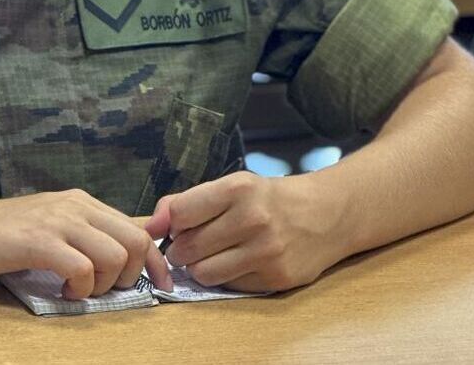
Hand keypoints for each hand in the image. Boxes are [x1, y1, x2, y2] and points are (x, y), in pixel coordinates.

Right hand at [0, 188, 171, 298]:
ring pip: (113, 254)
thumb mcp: (48, 227)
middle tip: (102, 290)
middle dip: (131, 275)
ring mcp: (56, 220)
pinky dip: (79, 288)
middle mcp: (74, 205)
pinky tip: (61, 290)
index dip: (156, 259)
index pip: (136, 226)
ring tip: (76, 289)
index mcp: (80, 201)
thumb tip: (125, 254)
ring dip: (102, 285)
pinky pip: (81, 268)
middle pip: (134, 239)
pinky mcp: (37, 241)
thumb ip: (83, 236)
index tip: (162, 285)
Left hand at [143, 171, 344, 292]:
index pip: (180, 213)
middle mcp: (253, 218)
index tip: (175, 226)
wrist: (324, 214)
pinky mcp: (277, 278)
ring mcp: (267, 251)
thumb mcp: (230, 186)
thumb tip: (149, 226)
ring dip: (198, 268)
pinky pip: (229, 286)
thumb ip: (186, 202)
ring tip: (210, 255)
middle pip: (188, 247)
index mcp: (237, 188)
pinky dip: (224, 278)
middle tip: (190, 244)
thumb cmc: (267, 199)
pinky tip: (236, 263)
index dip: (170, 223)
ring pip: (204, 273)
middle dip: (180, 249)